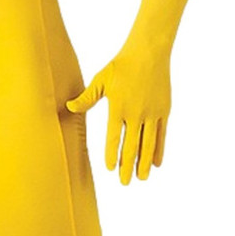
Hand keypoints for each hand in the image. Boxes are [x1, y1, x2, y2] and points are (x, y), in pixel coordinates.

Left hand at [66, 45, 170, 183]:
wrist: (149, 53)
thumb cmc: (121, 65)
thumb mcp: (101, 80)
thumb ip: (87, 97)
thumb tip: (69, 108)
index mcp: (118, 108)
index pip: (114, 137)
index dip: (113, 155)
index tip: (111, 169)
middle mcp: (136, 114)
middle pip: (132, 146)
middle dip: (128, 166)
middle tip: (124, 182)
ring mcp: (152, 113)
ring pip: (149, 144)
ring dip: (145, 163)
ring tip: (142, 178)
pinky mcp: (164, 111)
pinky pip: (162, 136)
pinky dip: (159, 150)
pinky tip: (157, 163)